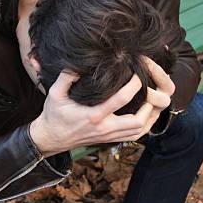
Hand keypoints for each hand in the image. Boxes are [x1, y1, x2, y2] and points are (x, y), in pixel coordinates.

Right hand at [29, 60, 173, 155]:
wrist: (51, 138)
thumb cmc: (54, 114)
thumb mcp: (54, 94)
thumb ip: (65, 77)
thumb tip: (76, 62)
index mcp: (94, 115)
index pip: (121, 99)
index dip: (134, 85)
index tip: (137, 73)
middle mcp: (104, 128)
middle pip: (137, 121)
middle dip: (148, 105)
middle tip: (150, 90)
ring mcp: (108, 136)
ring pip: (139, 131)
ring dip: (149, 116)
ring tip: (151, 100)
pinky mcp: (110, 140)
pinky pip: (134, 137)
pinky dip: (144, 126)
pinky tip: (146, 114)